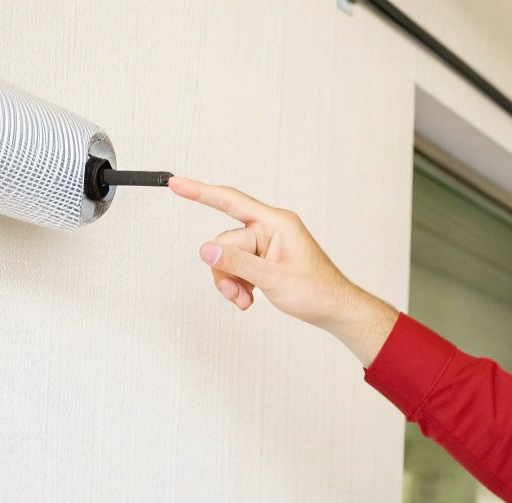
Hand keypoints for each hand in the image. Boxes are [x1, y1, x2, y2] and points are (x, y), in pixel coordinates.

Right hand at [169, 176, 397, 363]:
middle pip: (225, 242)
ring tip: (246, 300)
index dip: (200, 192)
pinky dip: (239, 284)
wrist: (336, 310)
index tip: (175, 183)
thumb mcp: (273, 279)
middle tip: (238, 296)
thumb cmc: (317, 292)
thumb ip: (237, 263)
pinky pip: (238, 266)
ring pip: (228, 257)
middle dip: (226, 271)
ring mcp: (267, 244)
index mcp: (276, 223)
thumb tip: (206, 249)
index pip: (230, 201)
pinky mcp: (265, 258)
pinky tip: (250, 298)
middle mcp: (270, 229)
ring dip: (232, 282)